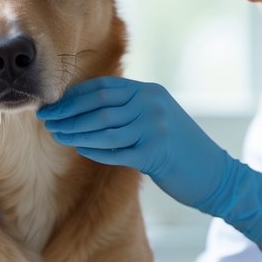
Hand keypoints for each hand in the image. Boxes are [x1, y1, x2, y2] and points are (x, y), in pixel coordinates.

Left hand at [38, 77, 261, 258]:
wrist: (215, 174)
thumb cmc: (179, 149)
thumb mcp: (157, 118)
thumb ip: (129, 110)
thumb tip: (85, 110)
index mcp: (150, 92)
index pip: (103, 88)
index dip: (73, 96)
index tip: (51, 104)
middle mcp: (152, 105)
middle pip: (99, 105)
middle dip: (68, 113)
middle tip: (46, 119)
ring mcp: (154, 128)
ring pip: (103, 128)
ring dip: (75, 131)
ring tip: (57, 134)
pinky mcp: (155, 153)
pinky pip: (114, 150)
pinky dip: (93, 149)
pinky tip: (79, 148)